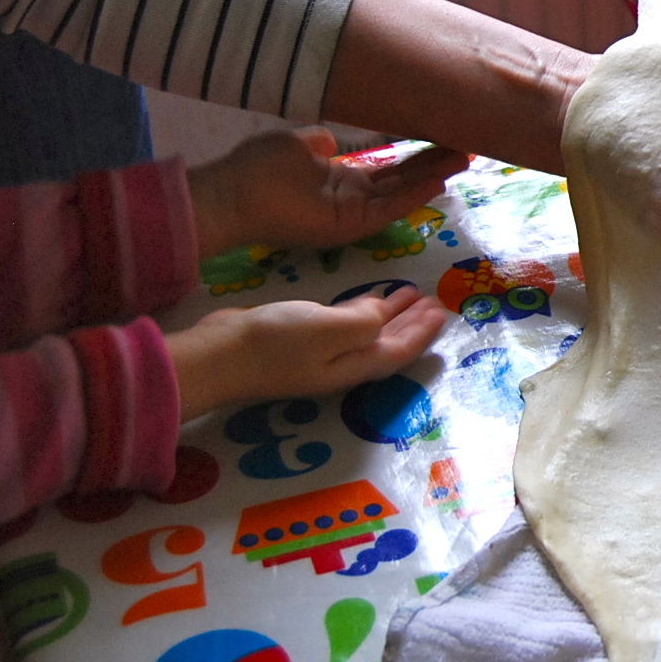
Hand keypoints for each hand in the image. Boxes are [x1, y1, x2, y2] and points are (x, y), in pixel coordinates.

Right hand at [167, 287, 449, 420]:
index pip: (399, 351)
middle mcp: (340, 364)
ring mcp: (318, 353)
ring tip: (411, 296)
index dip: (423, 334)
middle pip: (387, 343)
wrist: (217, 354)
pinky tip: (368, 299)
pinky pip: (344, 324)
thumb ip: (365, 322)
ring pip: (367, 333)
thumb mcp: (330, 329)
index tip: (443, 313)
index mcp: (354, 366)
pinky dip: (362, 311)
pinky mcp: (299, 338)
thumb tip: (383, 318)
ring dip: (390, 316)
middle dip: (412, 324)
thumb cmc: (277, 342)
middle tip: (433, 302)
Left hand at [188, 127, 467, 257]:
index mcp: (338, 179)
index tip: (441, 136)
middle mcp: (351, 198)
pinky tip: (437, 181)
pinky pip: (388, 210)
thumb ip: (319, 142)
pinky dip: (413, 196)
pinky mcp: (350, 226)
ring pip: (401, 195)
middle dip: (433, 163)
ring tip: (463, 159)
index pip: (386, 168)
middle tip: (466, 147)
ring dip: (432, 177)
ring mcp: (352, 214)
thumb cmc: (257, 167)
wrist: (232, 194)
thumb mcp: (296, 144)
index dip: (413, 154)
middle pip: (401, 180)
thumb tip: (332, 140)